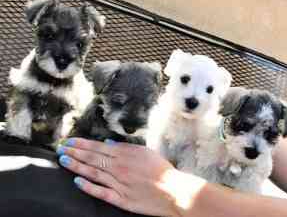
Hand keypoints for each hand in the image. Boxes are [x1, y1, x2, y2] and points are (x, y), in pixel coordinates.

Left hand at [57, 138, 193, 216]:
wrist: (173, 190)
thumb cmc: (161, 170)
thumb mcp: (145, 151)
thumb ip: (125, 147)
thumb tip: (109, 143)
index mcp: (125, 154)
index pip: (97, 147)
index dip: (81, 144)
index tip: (69, 141)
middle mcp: (119, 167)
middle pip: (92, 158)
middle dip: (75, 152)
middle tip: (60, 149)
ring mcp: (119, 183)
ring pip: (93, 173)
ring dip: (77, 166)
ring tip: (64, 161)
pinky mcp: (121, 199)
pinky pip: (101, 192)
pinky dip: (88, 187)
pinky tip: (77, 181)